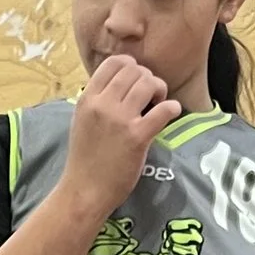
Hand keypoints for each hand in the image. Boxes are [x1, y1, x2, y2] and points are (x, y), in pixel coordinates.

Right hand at [64, 54, 182, 213]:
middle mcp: (103, 105)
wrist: (84, 192)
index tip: (137, 79)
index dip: (131, 66)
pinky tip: (172, 112)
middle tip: (150, 95)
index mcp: (88, 99)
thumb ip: (97, 101)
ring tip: (158, 104)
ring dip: (160, 89)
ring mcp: (120, 120)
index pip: (114, 63)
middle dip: (147, 78)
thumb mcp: (82, 121)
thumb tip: (118, 84)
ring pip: (148, 83)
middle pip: (134, 70)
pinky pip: (164, 110)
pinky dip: (172, 107)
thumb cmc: (85, 160)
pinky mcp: (137, 137)